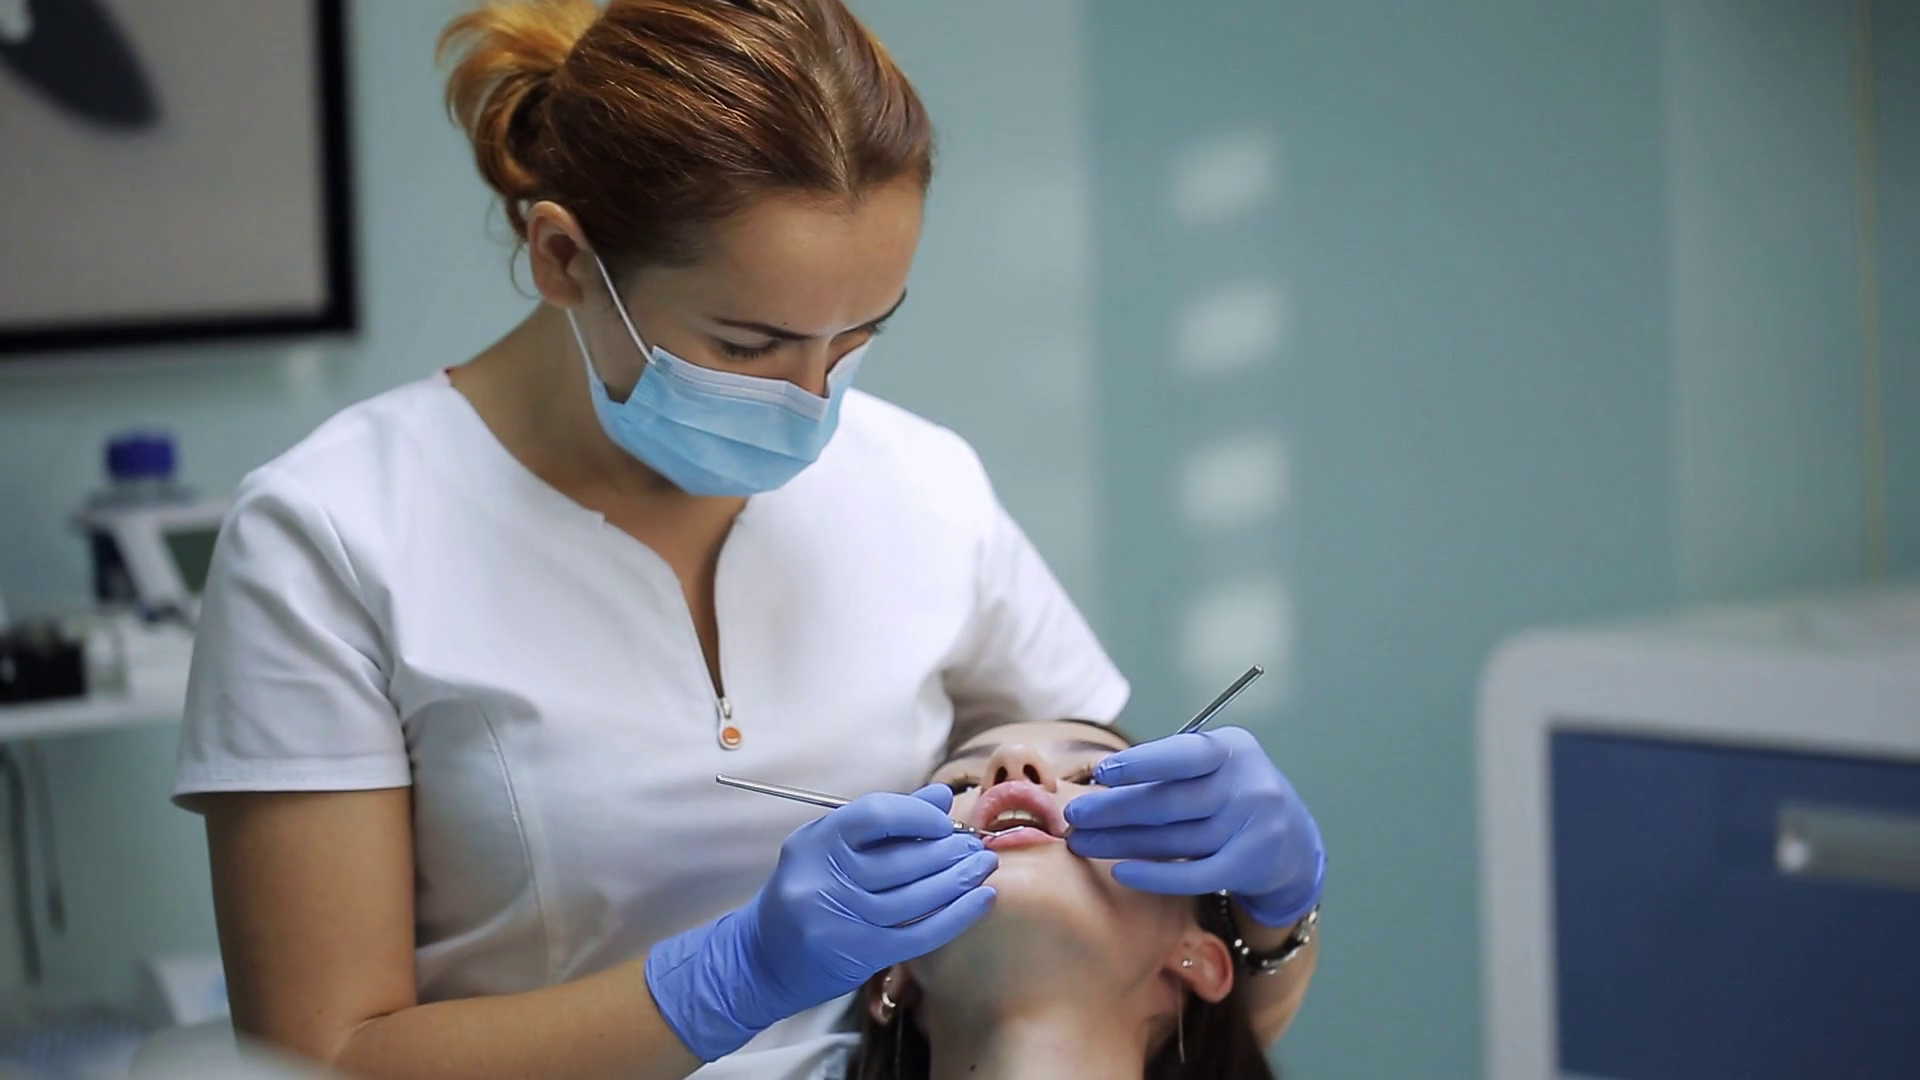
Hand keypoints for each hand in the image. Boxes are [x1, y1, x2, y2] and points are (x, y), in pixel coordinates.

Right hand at [646, 784, 997, 1060]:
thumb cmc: (805, 892)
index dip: (918, 815)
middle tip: (976, 845)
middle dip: (948, 850)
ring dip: (959, 880)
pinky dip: (956, 916)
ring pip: (915, 897)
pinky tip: (981, 900)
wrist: (761, 959)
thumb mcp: (831, 847)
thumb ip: (886, 821)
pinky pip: (919, 934)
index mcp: (815, 843)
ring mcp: (840, 920)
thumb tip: (942, 797)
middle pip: (901, 859)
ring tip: (983, 867)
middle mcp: (823, 879)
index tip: (945, 821)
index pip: (876, 815)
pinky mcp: (858, 954)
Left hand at [1063, 726, 1323, 927]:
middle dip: (1114, 810)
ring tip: (1082, 843)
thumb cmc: (1231, 794)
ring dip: (1120, 843)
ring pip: (1172, 839)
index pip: (1184, 754)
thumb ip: (1169, 768)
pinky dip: (1154, 875)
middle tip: (1074, 817)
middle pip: (1169, 802)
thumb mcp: (1214, 767)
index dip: (1141, 764)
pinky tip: (1121, 871)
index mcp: (1233, 749)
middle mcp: (1247, 785)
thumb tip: (1101, 780)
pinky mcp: (1249, 866)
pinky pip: (1193, 875)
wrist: (1291, 843)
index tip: (1100, 774)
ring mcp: (1253, 827)